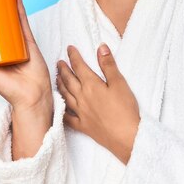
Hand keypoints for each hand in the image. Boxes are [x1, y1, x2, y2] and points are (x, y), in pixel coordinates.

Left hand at [56, 44, 139, 163]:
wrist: (126, 136)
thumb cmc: (125, 109)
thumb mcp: (119, 83)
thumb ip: (108, 65)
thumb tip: (100, 47)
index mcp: (91, 85)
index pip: (79, 66)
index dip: (73, 56)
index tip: (69, 48)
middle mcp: (82, 97)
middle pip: (69, 80)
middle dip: (63, 69)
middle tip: (59, 62)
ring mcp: (80, 112)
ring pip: (66, 95)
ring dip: (60, 85)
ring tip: (56, 78)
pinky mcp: (83, 126)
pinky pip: (67, 117)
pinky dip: (62, 110)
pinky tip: (59, 107)